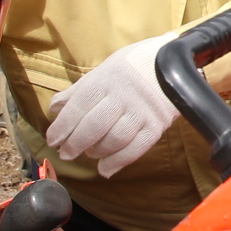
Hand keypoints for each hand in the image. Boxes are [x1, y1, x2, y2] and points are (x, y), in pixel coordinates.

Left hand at [46, 33, 178, 176]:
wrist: (176, 61)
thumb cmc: (134, 65)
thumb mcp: (105, 70)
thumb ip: (79, 90)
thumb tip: (54, 109)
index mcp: (107, 79)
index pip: (79, 106)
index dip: (63, 126)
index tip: (53, 140)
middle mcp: (124, 95)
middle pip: (94, 126)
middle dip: (76, 143)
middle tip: (66, 153)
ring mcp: (143, 111)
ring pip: (114, 139)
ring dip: (97, 152)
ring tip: (90, 154)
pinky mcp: (158, 125)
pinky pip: (136, 148)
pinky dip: (118, 162)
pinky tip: (106, 169)